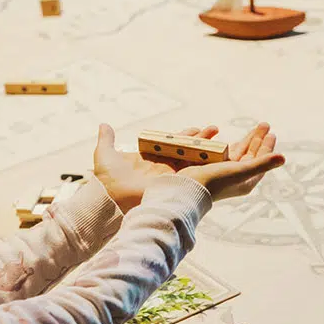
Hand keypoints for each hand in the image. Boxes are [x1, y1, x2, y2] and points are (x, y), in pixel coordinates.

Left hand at [93, 123, 219, 212]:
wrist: (110, 198)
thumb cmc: (106, 179)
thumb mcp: (105, 154)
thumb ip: (107, 139)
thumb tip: (104, 125)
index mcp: (151, 158)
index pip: (172, 144)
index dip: (185, 136)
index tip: (197, 128)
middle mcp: (162, 167)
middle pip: (186, 151)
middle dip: (201, 141)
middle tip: (214, 129)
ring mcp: (169, 176)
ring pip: (192, 160)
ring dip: (206, 149)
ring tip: (219, 138)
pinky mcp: (173, 183)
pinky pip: (192, 172)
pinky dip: (205, 164)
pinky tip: (218, 155)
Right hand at [178, 123, 284, 200]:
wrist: (181, 189)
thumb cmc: (213, 182)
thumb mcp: (240, 171)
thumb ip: (262, 163)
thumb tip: (284, 158)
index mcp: (242, 180)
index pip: (258, 161)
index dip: (266, 147)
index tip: (271, 133)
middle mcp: (229, 176)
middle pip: (246, 155)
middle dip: (255, 140)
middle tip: (264, 125)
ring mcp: (214, 171)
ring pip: (231, 153)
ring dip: (239, 140)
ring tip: (246, 129)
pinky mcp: (200, 166)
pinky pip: (212, 151)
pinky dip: (215, 140)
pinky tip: (216, 132)